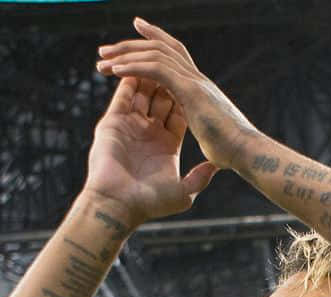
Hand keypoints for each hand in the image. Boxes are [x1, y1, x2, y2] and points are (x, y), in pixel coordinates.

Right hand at [82, 74, 217, 228]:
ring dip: (150, 72)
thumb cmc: (148, 204)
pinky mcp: (114, 121)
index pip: (179, 111)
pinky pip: (123, 92)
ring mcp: (130, 125)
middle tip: (178, 62)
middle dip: (170, 79)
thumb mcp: (182, 194)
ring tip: (159, 56)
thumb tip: (216, 165)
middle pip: (162, 95)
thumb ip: (199, 178)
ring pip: (143, 90)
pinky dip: (130, 76)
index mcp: (166, 145)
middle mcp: (149, 132)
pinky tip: (139, 62)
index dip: (187, 96)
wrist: (117, 206)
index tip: (198, 84)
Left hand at [97, 17, 259, 172]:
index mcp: (197, 93)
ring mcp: (194, 82)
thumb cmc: (234, 156)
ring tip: (103, 56)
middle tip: (106, 49)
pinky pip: (157, 69)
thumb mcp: (213, 150)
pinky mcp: (190, 89)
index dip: (151, 50)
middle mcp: (195, 81)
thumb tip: (210, 163)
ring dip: (127, 53)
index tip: (129, 48)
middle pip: (161, 50)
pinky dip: (135, 66)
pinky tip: (115, 69)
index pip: (171, 61)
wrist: (248, 154)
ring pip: (156, 54)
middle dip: (132, 46)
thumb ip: (206, 148)